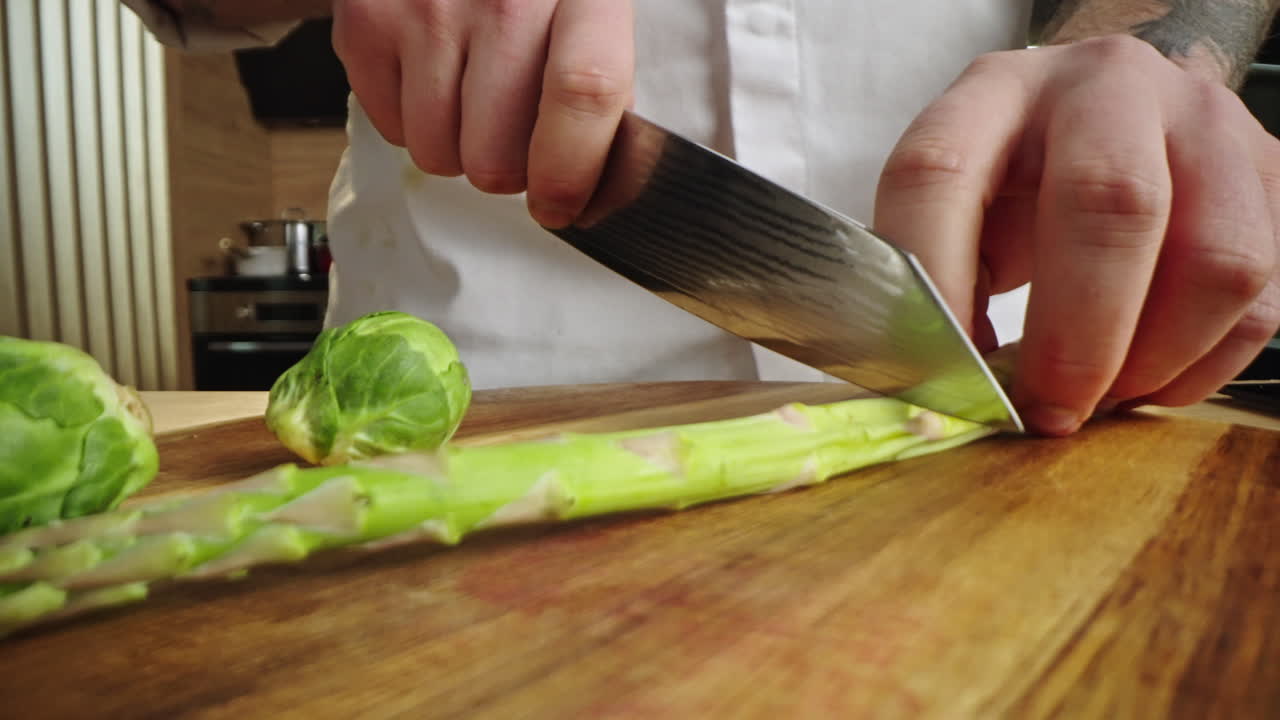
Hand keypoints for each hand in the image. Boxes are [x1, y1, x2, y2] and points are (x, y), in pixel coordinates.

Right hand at [331, 0, 633, 227]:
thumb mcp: (592, 10)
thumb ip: (602, 88)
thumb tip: (593, 184)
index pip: (584, 90)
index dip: (570, 170)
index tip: (561, 206)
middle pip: (497, 154)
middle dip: (508, 171)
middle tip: (512, 138)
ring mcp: (426, 7)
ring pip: (439, 155)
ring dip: (458, 149)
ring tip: (471, 99)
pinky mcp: (367, 20)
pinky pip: (393, 130)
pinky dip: (414, 123)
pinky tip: (433, 76)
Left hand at [874, 35, 1279, 435]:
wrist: (1119, 117)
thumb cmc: (1020, 184)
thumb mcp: (960, 214)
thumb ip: (944, 284)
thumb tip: (958, 390)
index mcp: (993, 93)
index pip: (939, 171)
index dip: (931, 281)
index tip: (941, 372)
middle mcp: (1105, 86)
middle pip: (1110, 203)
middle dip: (1076, 337)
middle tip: (1049, 412)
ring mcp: (1206, 121)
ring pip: (1214, 258)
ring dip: (1153, 358)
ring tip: (1105, 398)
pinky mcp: (1270, 176)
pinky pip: (1263, 295)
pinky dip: (1203, 366)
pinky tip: (1151, 379)